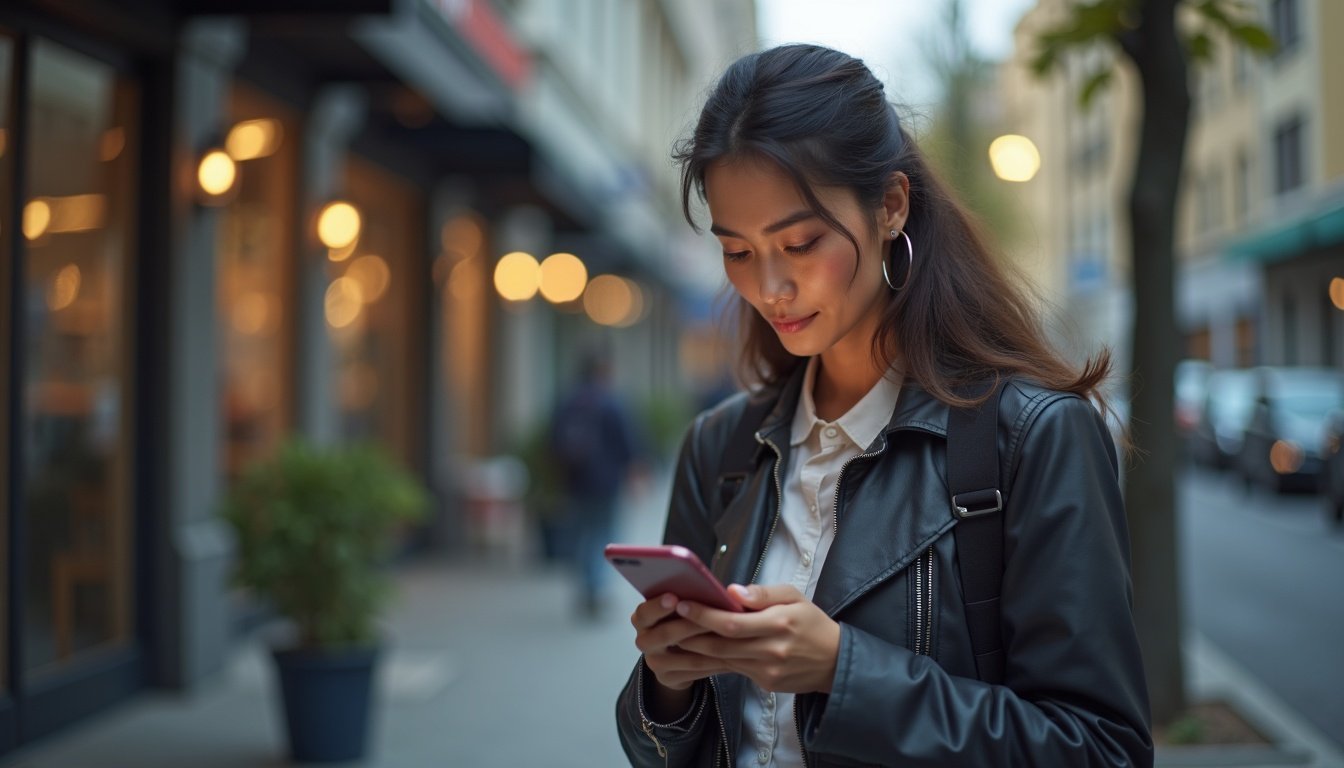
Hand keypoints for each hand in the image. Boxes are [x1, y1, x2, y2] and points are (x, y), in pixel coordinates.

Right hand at [631, 593, 736, 690]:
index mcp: (642, 618)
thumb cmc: (682, 622)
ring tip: (729, 637)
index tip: (674, 598)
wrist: (676, 658)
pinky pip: (695, 670)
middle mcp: (644, 640)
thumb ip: (688, 599)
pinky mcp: (668, 678)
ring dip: (708, 645)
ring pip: (683, 655)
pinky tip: (730, 654)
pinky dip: (713, 662)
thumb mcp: (679, 608)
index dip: (658, 606)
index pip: (644, 612)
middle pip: (663, 635)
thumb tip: (715, 591)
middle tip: (710, 619)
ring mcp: (654, 662)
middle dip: (689, 626)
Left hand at [674, 584, 840, 693]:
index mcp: (779, 624)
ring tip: (675, 635)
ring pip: (723, 660)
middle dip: (691, 633)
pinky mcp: (765, 683)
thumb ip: (764, 594)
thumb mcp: (794, 597)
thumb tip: (731, 592)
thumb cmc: (812, 623)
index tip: (683, 604)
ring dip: (696, 649)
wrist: (835, 662)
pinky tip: (697, 650)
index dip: (704, 615)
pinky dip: (713, 660)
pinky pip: (733, 669)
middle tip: (669, 620)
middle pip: (721, 644)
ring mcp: (767, 671)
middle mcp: (772, 651)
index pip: (732, 622)